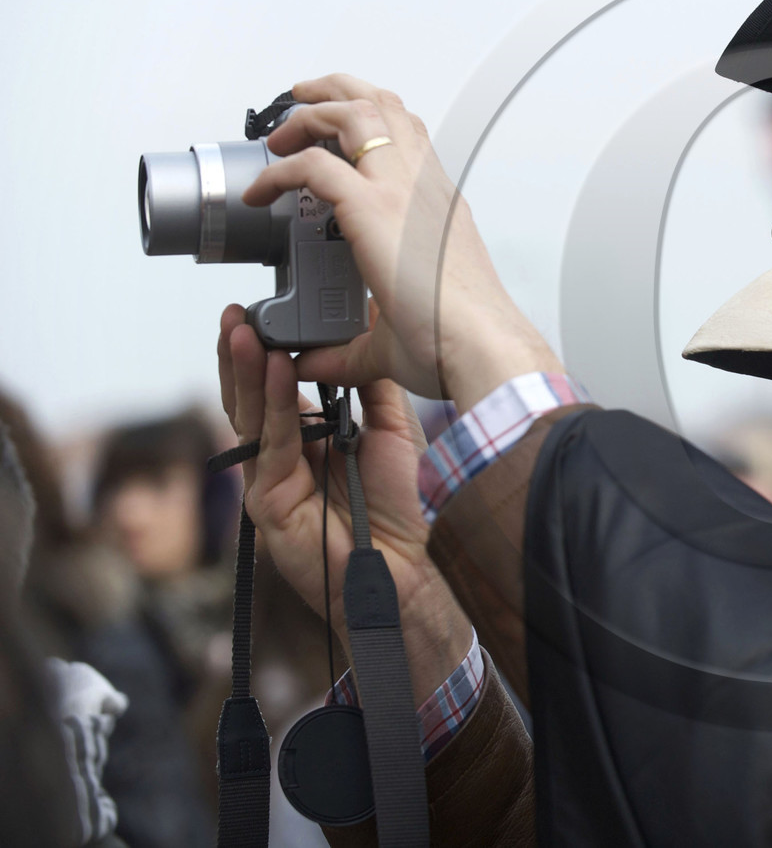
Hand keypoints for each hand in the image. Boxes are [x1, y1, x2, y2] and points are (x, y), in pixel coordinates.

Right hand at [218, 303, 471, 705]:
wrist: (423, 567)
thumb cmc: (412, 507)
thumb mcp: (394, 429)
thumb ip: (372, 384)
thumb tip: (366, 333)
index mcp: (313, 441)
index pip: (278, 390)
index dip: (270, 354)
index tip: (268, 313)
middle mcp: (288, 460)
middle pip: (252, 399)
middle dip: (243, 356)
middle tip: (237, 314)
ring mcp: (274, 483)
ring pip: (251, 417)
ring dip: (248, 371)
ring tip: (246, 330)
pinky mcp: (270, 505)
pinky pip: (273, 444)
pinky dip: (276, 404)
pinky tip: (280, 370)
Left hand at [239, 73, 558, 407]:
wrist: (480, 348)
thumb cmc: (458, 343)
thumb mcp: (393, 339)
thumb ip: (349, 349)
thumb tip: (313, 362)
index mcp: (438, 207)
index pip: (410, 137)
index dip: (372, 120)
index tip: (338, 131)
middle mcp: (423, 188)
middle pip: (384, 104)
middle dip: (336, 90)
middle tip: (301, 99)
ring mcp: (401, 191)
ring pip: (355, 112)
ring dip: (310, 112)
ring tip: (279, 130)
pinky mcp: (373, 208)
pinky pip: (313, 165)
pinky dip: (279, 170)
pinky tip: (260, 191)